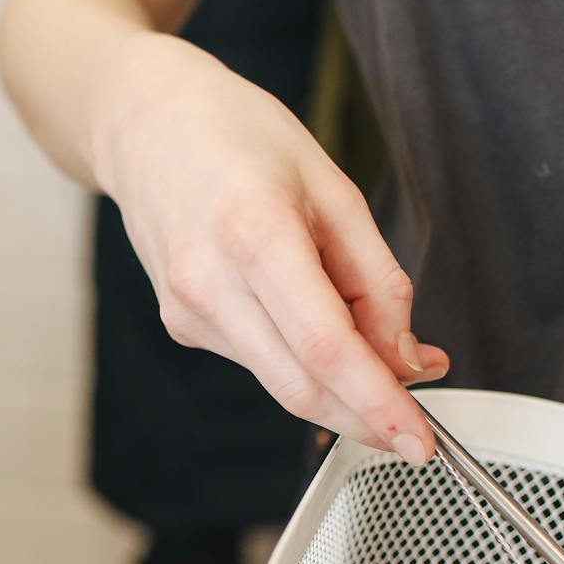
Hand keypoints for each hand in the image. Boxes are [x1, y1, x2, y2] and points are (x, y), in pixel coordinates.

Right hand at [91, 34, 446, 462]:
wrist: (144, 124)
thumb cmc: (237, 136)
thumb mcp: (332, 186)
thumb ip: (376, 279)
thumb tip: (406, 357)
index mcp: (255, 234)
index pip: (326, 348)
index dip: (378, 402)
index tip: (419, 439)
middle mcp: (211, 284)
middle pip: (302, 387)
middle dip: (366, 416)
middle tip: (419, 423)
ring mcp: (189, 311)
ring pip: (282, 384)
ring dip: (341, 389)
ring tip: (384, 354)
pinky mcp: (183, 324)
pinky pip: (260, 362)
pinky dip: (304, 364)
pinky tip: (320, 326)